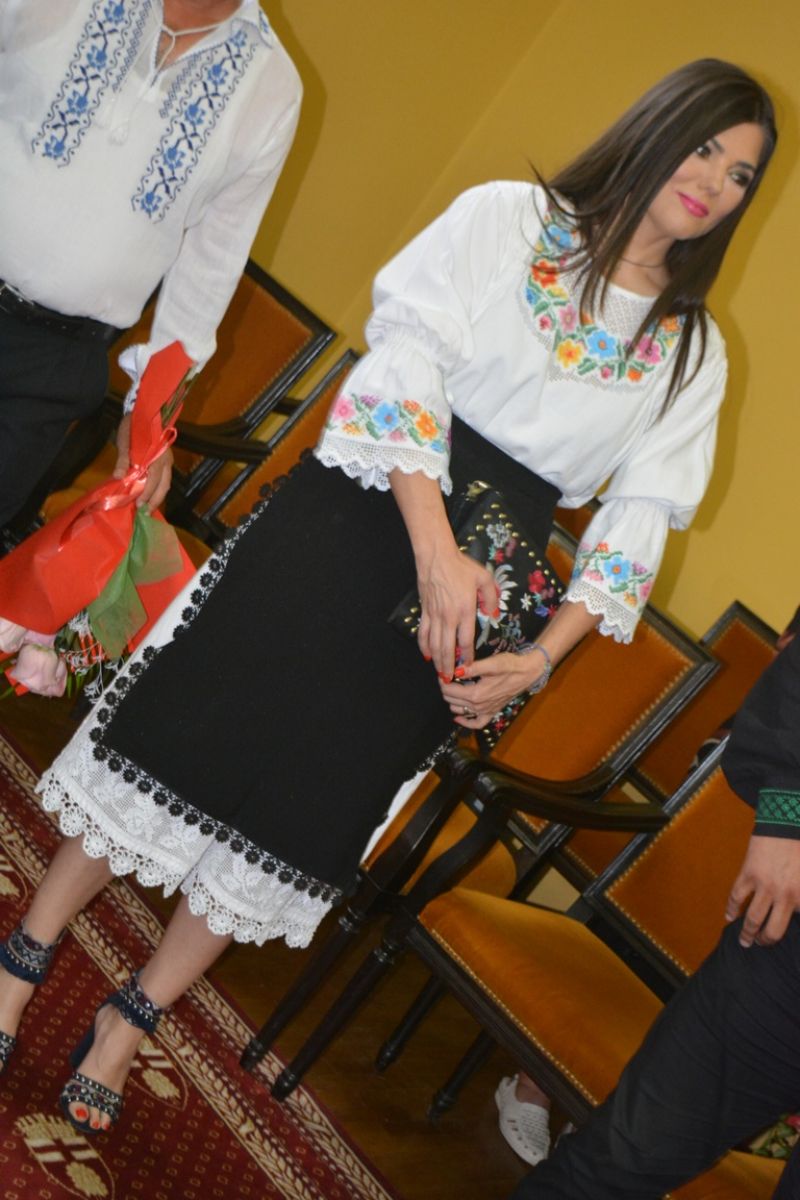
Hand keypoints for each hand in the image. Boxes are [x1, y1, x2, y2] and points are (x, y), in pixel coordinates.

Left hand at [113, 413, 173, 512]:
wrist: (145, 411)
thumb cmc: (133, 425)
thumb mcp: (125, 439)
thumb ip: (123, 458)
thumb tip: (118, 476)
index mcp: (157, 456)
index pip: (154, 480)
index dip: (147, 494)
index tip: (138, 505)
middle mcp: (166, 460)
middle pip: (164, 486)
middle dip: (155, 501)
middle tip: (144, 512)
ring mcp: (167, 460)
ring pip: (166, 484)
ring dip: (157, 497)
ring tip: (147, 507)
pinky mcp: (165, 460)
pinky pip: (165, 478)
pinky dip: (158, 489)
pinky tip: (150, 495)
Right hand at [417, 547, 497, 680]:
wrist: (437, 557)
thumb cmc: (461, 566)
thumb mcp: (484, 578)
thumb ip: (491, 598)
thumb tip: (493, 616)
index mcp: (465, 610)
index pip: (465, 640)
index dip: (466, 657)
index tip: (468, 668)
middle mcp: (448, 616)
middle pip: (447, 647)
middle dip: (449, 666)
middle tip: (450, 680)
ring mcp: (435, 615)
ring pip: (434, 644)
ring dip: (437, 660)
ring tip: (440, 673)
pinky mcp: (425, 611)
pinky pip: (423, 633)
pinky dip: (424, 646)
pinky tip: (427, 655)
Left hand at [439, 650, 546, 727]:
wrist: (527, 673)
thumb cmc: (510, 665)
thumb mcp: (491, 663)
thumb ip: (472, 668)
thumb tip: (455, 670)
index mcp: (476, 693)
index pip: (449, 689)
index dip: (442, 680)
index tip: (442, 671)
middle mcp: (479, 705)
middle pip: (451, 700)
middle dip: (446, 688)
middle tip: (447, 676)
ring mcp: (485, 710)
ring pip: (459, 710)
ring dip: (452, 700)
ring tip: (453, 687)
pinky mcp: (491, 712)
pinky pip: (476, 723)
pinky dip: (466, 722)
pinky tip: (458, 717)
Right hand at [725, 834, 799, 947]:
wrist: (788, 820)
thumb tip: (796, 907)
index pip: (797, 923)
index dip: (792, 930)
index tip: (784, 935)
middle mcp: (785, 895)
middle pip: (774, 930)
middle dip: (766, 941)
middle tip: (761, 944)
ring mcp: (765, 885)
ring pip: (753, 918)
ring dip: (747, 933)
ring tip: (745, 941)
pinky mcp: (749, 874)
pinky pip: (737, 896)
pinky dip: (731, 909)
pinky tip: (729, 917)